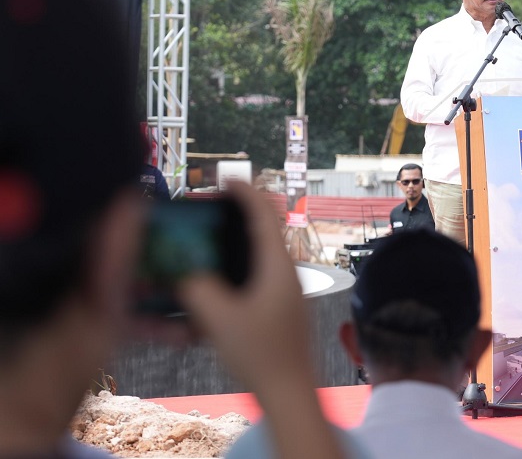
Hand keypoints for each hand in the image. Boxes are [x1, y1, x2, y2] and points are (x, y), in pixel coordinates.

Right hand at [177, 184, 344, 458]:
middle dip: (236, 218)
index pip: (264, 216)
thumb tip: (182, 270)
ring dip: (233, 248)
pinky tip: (212, 291)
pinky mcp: (278, 311)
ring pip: (257, 259)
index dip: (246, 192)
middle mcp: (285, 274)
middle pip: (262, 233)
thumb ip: (196, 288)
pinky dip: (234, 278)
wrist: (290, 393)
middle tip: (210, 212)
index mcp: (278, 266)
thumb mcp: (219, 318)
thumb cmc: (261, 355)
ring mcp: (284, 293)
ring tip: (205, 247)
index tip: (227, 178)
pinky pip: (254, 283)